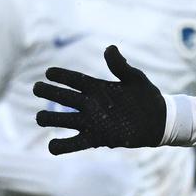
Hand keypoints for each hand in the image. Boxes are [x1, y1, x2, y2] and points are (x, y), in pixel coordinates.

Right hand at [34, 45, 167, 153]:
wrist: (159, 121)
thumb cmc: (146, 97)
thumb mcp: (135, 78)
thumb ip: (120, 66)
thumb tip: (109, 48)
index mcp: (97, 87)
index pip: (74, 79)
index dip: (61, 75)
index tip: (48, 72)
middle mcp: (90, 104)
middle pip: (64, 97)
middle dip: (49, 92)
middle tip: (36, 88)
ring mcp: (92, 122)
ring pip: (64, 120)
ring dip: (51, 119)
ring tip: (40, 117)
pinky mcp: (97, 138)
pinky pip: (75, 143)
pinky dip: (62, 146)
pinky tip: (52, 147)